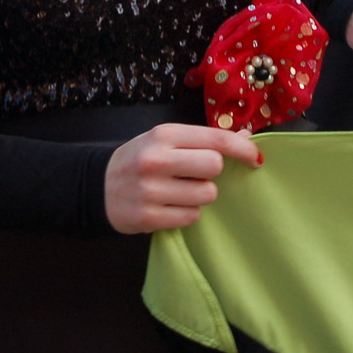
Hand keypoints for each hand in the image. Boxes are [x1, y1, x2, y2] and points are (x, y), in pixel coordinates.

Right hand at [104, 123, 259, 233]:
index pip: (216, 139)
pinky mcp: (149, 217)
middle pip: (214, 166)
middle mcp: (157, 160)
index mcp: (163, 135)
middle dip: (211, 173)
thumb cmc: (139, 159)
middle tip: (196, 175)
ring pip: (206, 195)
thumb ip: (202, 139)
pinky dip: (186, 213)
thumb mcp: (164, 140)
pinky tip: (170, 206)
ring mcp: (151, 190)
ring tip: (179, 192)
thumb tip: (245, 137)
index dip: (242, 149)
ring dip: (200, 195)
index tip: (255, 159)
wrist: (97, 186)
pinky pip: (191, 217)